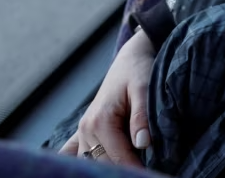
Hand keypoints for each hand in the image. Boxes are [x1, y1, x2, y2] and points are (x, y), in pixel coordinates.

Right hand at [59, 29, 155, 166]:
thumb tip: (142, 143)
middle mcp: (86, 129)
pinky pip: (74, 153)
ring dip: (108, 167)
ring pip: (92, 162)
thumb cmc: (139, 71)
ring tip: (130, 169)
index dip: (136, 171)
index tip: (150, 175)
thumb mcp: (144, 89)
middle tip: (145, 173)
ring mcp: (82, 131)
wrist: (131, 58)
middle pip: (104, 164)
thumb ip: (142, 116)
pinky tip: (88, 168)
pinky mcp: (85, 132)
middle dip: (124, 171)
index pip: (119, 158)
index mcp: (100, 121)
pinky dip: (82, 163)